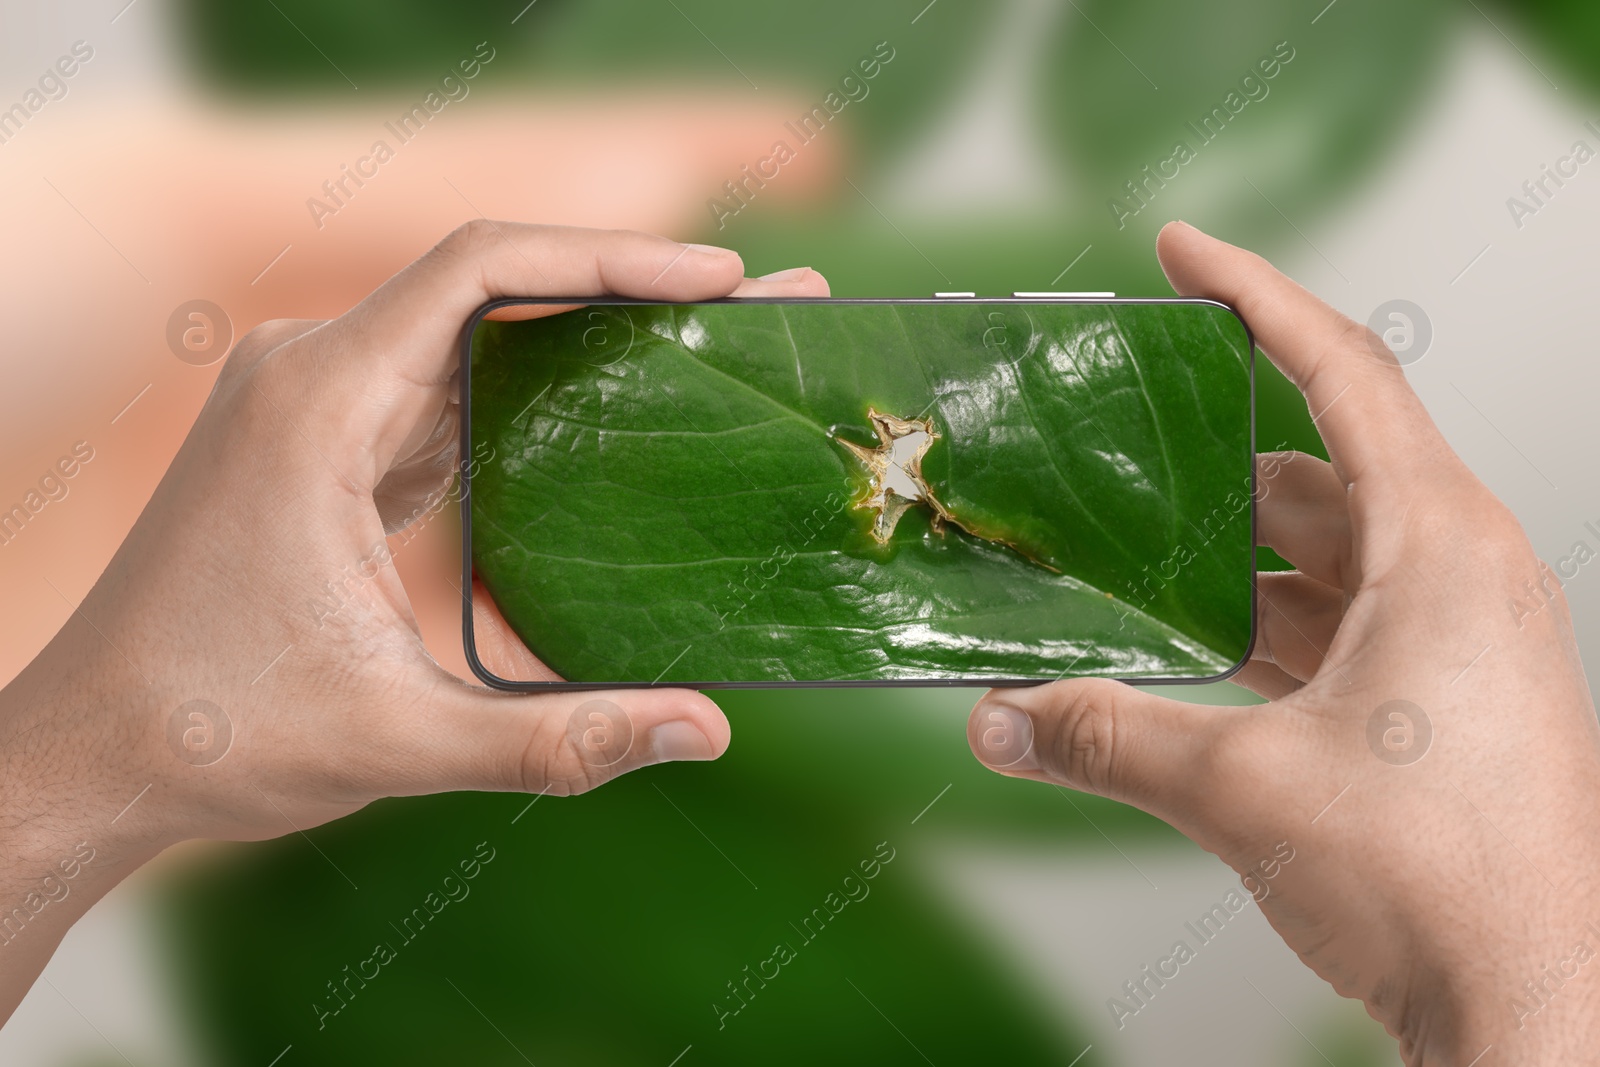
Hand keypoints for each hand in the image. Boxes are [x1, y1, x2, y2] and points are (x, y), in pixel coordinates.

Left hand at [0, 222, 828, 1019]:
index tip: (714, 280)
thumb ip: (558, 738)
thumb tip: (704, 731)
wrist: (92, 752)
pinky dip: (528, 390)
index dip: (610, 258)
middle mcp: (309, 374)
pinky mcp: (320, 440)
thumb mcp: (401, 740)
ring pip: (469, 332)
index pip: (482, 269)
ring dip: (583, 338)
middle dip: (629, 293)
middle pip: (494, 289)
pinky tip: (605, 419)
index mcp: (318, 405)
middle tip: (753, 311)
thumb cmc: (214, 734)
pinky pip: (440, 384)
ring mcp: (310, 402)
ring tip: (704, 353)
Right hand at [967, 221, 1599, 1062]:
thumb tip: (1005, 718)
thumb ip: (1105, 738)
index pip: (1342, 374)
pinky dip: (1260, 624)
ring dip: (1232, 556)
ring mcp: (1454, 642)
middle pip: (1320, 466)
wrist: (1533, 1004)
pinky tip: (1189, 649)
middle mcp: (1458, 578)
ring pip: (1324, 555)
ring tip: (1137, 558)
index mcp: (1440, 550)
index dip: (1255, 297)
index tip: (1187, 253)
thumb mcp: (1244, 788)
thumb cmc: (1453, 881)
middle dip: (1213, 457)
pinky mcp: (1437, 702)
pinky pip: (1335, 624)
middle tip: (1125, 444)